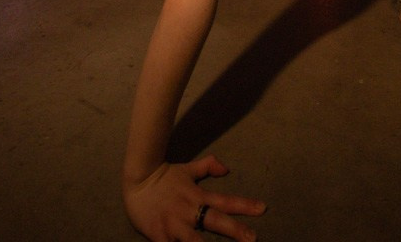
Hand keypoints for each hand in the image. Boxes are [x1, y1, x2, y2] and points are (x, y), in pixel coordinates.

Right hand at [123, 155, 265, 241]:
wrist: (137, 179)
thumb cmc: (164, 176)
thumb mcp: (188, 168)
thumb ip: (208, 166)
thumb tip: (227, 168)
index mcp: (198, 195)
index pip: (225, 201)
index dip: (244, 205)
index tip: (262, 208)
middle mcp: (189, 211)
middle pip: (215, 221)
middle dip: (235, 231)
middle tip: (253, 239)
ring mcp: (174, 225)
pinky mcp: (159, 236)